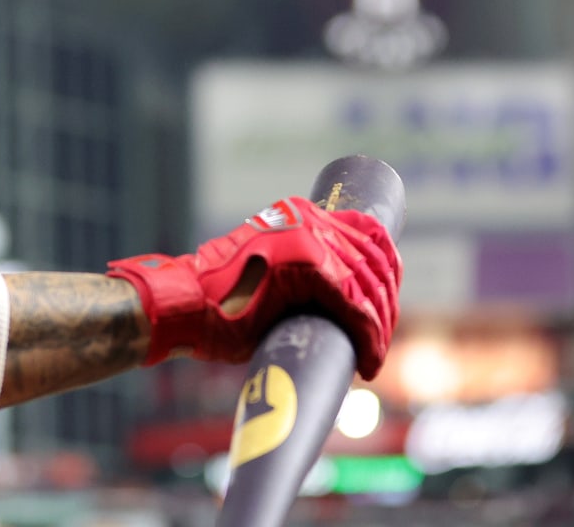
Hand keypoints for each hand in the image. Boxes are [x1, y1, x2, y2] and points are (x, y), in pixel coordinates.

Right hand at [107, 197, 400, 378]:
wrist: (185, 307)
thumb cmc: (221, 305)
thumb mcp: (273, 279)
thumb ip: (306, 279)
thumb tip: (345, 309)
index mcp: (301, 215)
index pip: (367, 234)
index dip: (388, 273)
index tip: (387, 309)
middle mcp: (308, 218)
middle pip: (374, 258)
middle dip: (386, 305)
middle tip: (380, 342)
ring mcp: (308, 236)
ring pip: (368, 282)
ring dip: (380, 326)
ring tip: (373, 356)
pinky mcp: (307, 264)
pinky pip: (354, 302)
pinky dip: (368, 334)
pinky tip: (369, 358)